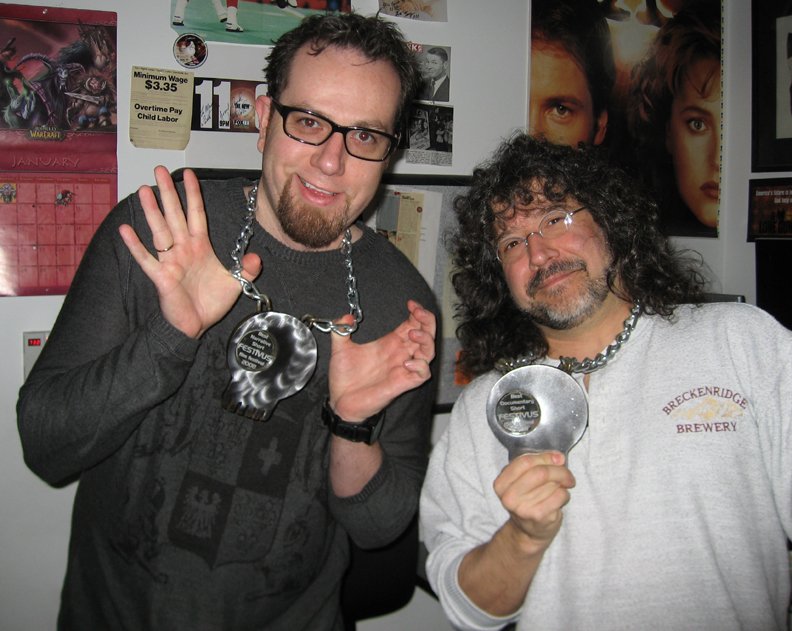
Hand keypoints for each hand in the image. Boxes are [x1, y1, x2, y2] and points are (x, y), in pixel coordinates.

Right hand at [118, 166, 261, 337]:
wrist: (196, 325)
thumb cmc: (210, 302)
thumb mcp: (235, 283)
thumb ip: (247, 269)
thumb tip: (256, 257)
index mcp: (200, 246)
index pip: (196, 214)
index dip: (193, 195)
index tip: (190, 174)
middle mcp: (183, 249)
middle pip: (175, 215)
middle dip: (168, 192)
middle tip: (160, 170)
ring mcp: (170, 261)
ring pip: (159, 230)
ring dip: (152, 211)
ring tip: (144, 190)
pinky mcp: (161, 276)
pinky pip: (146, 258)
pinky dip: (136, 245)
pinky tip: (126, 230)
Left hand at [328, 299, 435, 420]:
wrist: (340, 402)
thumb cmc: (345, 378)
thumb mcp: (340, 349)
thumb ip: (341, 331)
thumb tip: (345, 317)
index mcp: (390, 343)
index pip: (413, 323)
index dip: (417, 312)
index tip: (410, 303)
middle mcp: (400, 354)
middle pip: (427, 334)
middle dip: (426, 320)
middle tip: (417, 312)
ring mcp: (403, 368)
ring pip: (429, 352)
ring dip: (426, 340)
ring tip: (412, 334)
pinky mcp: (403, 383)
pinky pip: (423, 374)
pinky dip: (420, 365)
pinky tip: (406, 361)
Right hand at [494, 451, 574, 552]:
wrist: (528, 531)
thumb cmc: (528, 500)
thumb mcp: (522, 481)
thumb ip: (536, 465)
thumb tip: (558, 458)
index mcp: (501, 484)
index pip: (525, 461)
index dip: (545, 457)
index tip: (557, 458)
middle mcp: (509, 497)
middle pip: (540, 473)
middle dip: (559, 470)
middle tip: (566, 474)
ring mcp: (523, 508)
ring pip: (553, 484)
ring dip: (562, 484)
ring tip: (558, 489)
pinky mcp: (538, 517)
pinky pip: (559, 495)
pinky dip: (565, 494)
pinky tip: (559, 500)